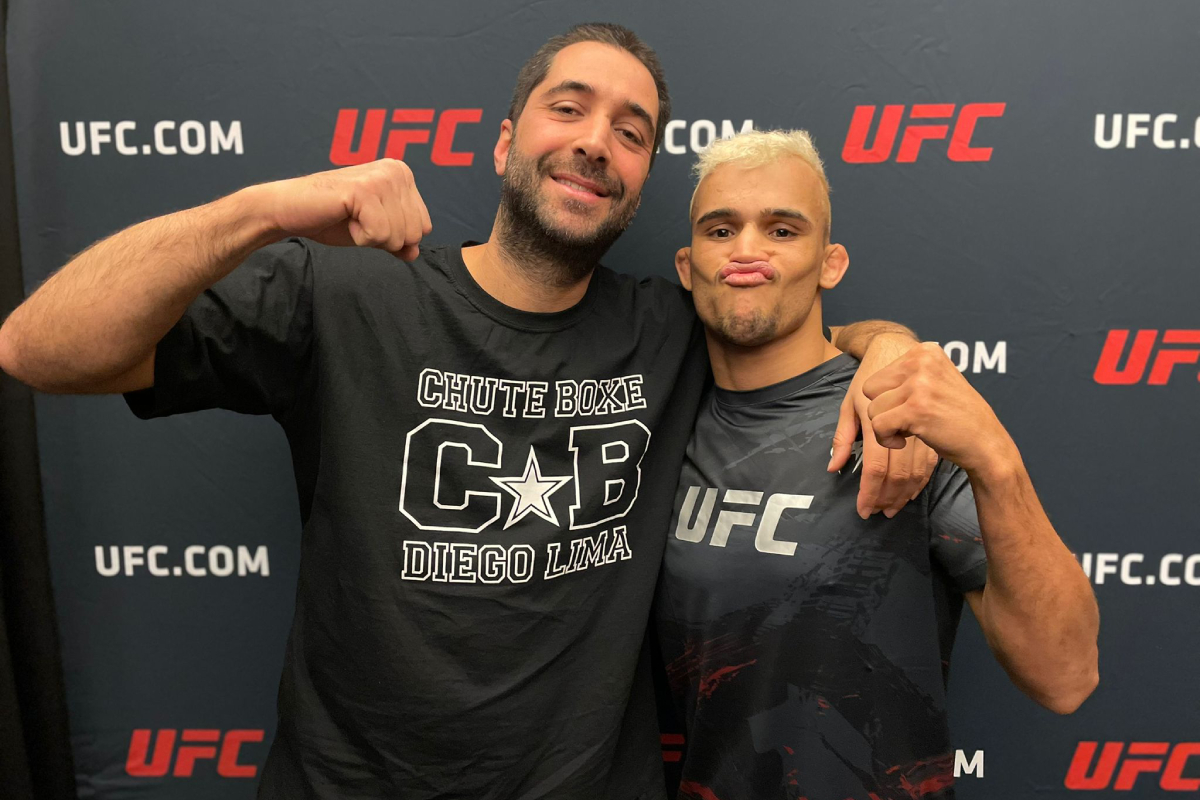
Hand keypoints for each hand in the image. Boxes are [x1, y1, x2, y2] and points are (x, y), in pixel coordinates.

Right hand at [255, 159, 432, 260]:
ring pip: (399, 237)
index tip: (367, 220)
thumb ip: (397, 239)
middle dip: (384, 239)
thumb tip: (415, 253)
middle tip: (356, 220)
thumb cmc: (330, 218)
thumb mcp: (373, 231)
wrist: (289, 210)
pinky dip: (360, 237)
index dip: (394, 236)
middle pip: (415, 234)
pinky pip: (380, 235)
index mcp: (403, 175)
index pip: (424, 227)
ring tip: (349, 218)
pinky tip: (344, 218)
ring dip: (370, 237)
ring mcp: (382, 178)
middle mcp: (397, 171)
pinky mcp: (364, 190)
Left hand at [829, 335, 938, 518]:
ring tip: (890, 508)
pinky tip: (908, 492)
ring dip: (901, 493)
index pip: (875, 464)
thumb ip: (843, 436)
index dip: (869, 490)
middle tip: (876, 512)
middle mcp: (903, 412)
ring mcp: (923, 414)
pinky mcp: (935, 420)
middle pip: (896, 469)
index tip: (863, 508)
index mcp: (876, 410)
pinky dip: (918, 480)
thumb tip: (833, 468)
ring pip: (914, 469)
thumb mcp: (851, 400)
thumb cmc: (871, 371)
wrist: (902, 345)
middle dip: (885, 497)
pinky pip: (928, 460)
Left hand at [862, 342, 1017, 477]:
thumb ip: (908, 375)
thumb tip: (865, 384)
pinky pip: (878, 426)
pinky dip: (886, 439)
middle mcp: (921, 361)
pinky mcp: (916, 409)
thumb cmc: (956, 416)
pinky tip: (905, 441)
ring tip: (909, 429)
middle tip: (907, 420)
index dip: (890, 398)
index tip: (913, 407)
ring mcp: (919, 384)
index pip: (879, 376)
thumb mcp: (936, 380)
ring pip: (872, 409)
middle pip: (870, 389)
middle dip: (883, 410)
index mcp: (925, 350)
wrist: (985, 441)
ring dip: (886, 426)